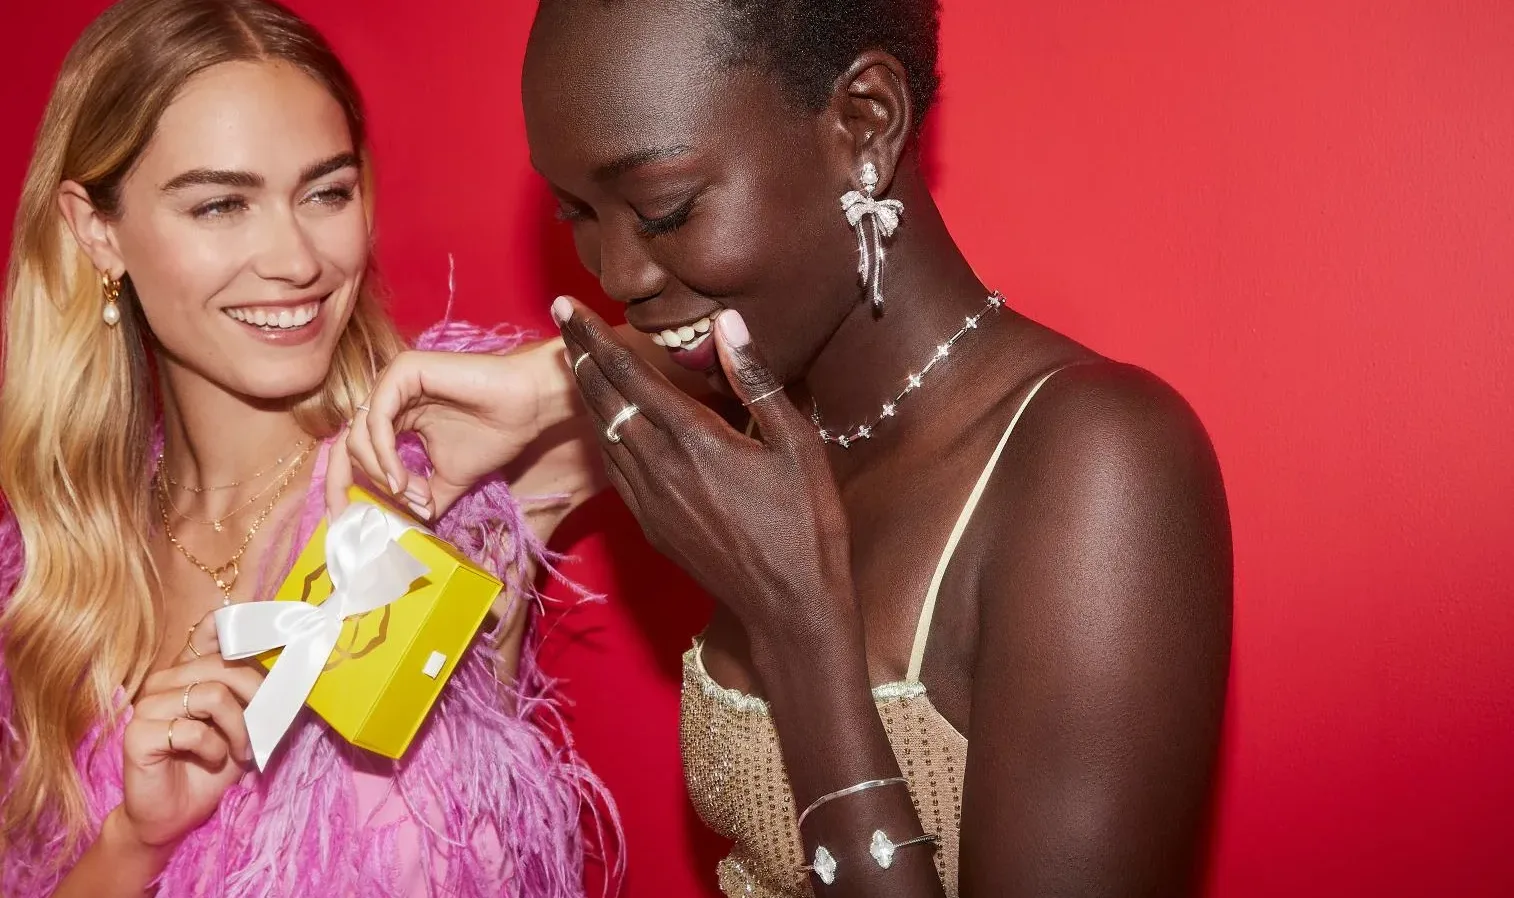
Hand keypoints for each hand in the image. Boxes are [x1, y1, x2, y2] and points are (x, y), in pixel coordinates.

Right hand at [118, 612, 262, 849]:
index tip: (275, 637)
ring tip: (241, 751)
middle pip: (224, 665)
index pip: (211, 630)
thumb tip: (294, 671)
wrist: (173, 815)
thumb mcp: (244, 725)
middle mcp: (163, 680)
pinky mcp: (138, 734)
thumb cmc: (210, 766)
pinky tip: (212, 760)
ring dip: (239, 728)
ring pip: (212, 695)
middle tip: (264, 730)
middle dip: (257, 698)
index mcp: (187, 671)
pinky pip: (193, 730)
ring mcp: (146, 706)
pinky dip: (214, 748)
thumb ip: (257, 696)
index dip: (242, 627)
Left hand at [328, 340, 602, 525]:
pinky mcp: (403, 371)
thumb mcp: (449, 479)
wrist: (527, 407)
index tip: (346, 522)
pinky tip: (401, 479)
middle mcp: (387, 396)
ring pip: (359, 436)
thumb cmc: (494, 434)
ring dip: (381, 474)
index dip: (343, 486)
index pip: (353, 451)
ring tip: (411, 494)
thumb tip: (405, 526)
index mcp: (394, 415)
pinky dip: (384, 454)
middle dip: (356, 485)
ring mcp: (392, 381)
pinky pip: (377, 419)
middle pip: (346, 445)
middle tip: (379, 514)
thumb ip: (422, 497)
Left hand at [553, 297, 857, 645]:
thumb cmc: (806, 522)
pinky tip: (607, 426)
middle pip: (604, 400)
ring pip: (604, 435)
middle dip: (579, 355)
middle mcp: (661, 466)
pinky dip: (604, 437)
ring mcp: (651, 500)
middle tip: (561, 319)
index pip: (629, 375)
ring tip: (577, 362)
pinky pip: (615, 471)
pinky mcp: (652, 526)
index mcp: (695, 439)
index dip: (595, 337)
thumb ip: (756, 380)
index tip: (568, 307)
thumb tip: (727, 325)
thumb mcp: (797, 444)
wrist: (790, 605)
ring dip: (588, 395)